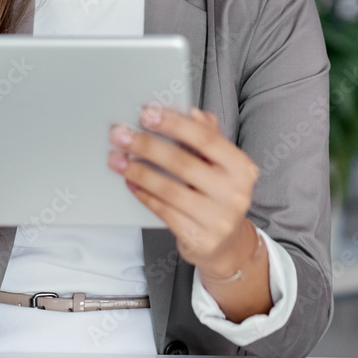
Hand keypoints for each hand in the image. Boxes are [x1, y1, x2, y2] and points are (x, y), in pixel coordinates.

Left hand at [107, 106, 261, 278]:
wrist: (227, 244)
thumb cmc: (217, 194)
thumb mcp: (220, 166)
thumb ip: (209, 137)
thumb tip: (194, 113)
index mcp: (241, 168)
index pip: (205, 139)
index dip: (173, 124)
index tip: (146, 114)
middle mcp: (234, 194)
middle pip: (181, 162)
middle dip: (145, 146)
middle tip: (119, 136)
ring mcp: (218, 219)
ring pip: (168, 188)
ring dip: (137, 171)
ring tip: (116, 159)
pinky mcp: (200, 239)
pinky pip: (163, 211)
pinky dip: (143, 194)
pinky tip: (130, 182)